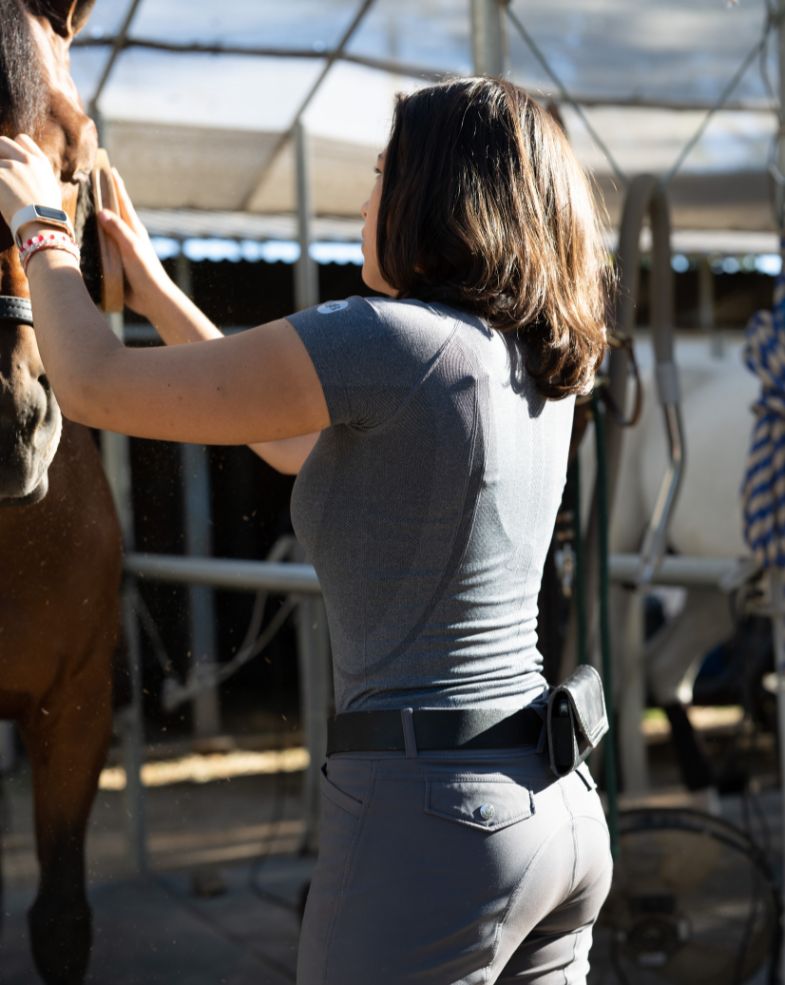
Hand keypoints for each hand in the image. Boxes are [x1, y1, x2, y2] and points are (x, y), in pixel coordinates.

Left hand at [0, 134, 62, 227]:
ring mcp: (12, 166)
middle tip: (1, 172)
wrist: (42, 224)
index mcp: (41, 163)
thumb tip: (33, 177)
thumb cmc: (47, 215)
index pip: (22, 139)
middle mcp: (27, 160)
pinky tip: (0, 196)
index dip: (12, 148)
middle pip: (3, 142)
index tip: (8, 158)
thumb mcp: (51, 190)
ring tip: (4, 193)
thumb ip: (39, 176)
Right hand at [98, 169, 172, 317]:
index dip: (116, 186)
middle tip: (96, 181)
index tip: (110, 169)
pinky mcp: (117, 262)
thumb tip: (102, 211)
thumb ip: (118, 230)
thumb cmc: (145, 271)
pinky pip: (103, 245)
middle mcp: (128, 236)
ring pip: (108, 228)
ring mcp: (122, 248)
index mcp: (134, 229)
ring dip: (99, 216)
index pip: (123, 202)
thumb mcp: (131, 248)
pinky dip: (96, 237)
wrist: (151, 297)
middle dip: (106, 197)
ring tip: (88, 204)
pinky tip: (87, 237)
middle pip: (115, 212)